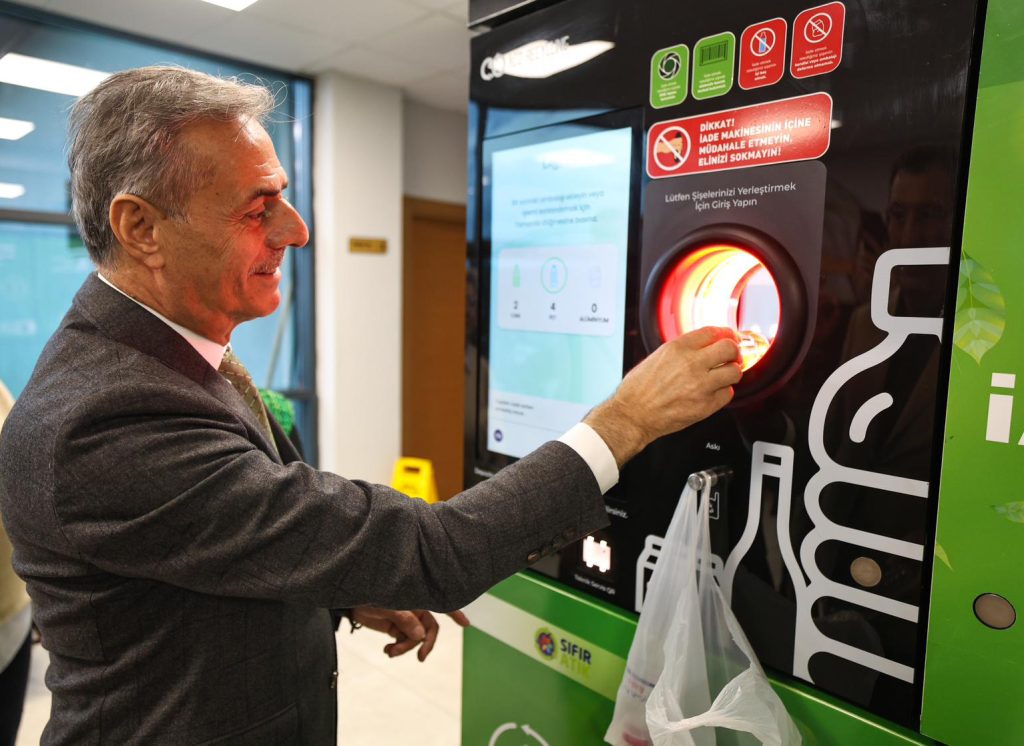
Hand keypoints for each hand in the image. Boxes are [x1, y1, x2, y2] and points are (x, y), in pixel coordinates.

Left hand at [350, 607, 470, 661]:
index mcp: (416, 596)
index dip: (455, 612)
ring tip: (389, 652)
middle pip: (430, 629)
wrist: (348, 602)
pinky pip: (404, 642)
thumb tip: (421, 635)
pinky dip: (397, 649)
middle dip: (425, 644)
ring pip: (415, 639)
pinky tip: (387, 650)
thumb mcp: (385, 606)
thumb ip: (404, 619)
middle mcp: (415, 607)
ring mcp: (406, 619)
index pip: (440, 603)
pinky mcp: (396, 627)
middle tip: (420, 658)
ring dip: (404, 648)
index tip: (466, 624)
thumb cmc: (367, 595)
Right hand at [584, 326, 740, 466]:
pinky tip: (712, 391)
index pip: (714, 332)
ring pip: (734, 372)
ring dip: (730, 372)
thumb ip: (683, 349)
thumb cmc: (639, 389)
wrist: (632, 414)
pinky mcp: (705, 405)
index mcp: (678, 348)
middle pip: (730, 348)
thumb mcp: (658, 356)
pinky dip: (722, 392)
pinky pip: (728, 394)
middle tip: (731, 355)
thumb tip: (705, 345)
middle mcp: (691, 364)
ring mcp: (701, 385)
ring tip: (722, 375)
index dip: (726, 333)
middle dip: (734, 351)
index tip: (729, 337)